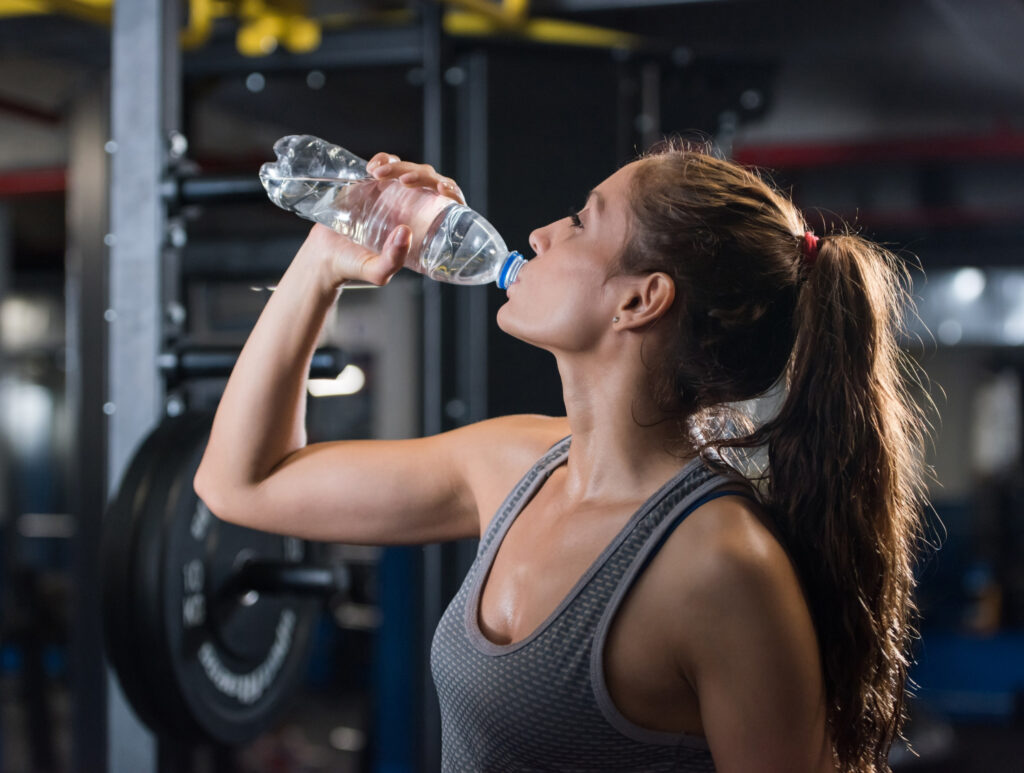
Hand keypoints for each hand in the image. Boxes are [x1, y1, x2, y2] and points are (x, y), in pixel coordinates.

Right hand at [300, 152, 466, 290]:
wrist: (324, 254)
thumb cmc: (354, 266)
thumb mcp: (377, 272)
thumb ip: (392, 260)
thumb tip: (405, 231)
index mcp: (424, 228)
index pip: (450, 205)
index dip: (452, 192)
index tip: (443, 190)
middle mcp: (415, 208)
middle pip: (432, 182)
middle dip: (423, 175)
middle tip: (405, 181)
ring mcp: (396, 193)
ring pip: (411, 169)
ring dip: (400, 166)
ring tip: (380, 175)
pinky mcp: (376, 182)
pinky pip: (388, 162)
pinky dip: (384, 159)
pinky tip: (373, 167)